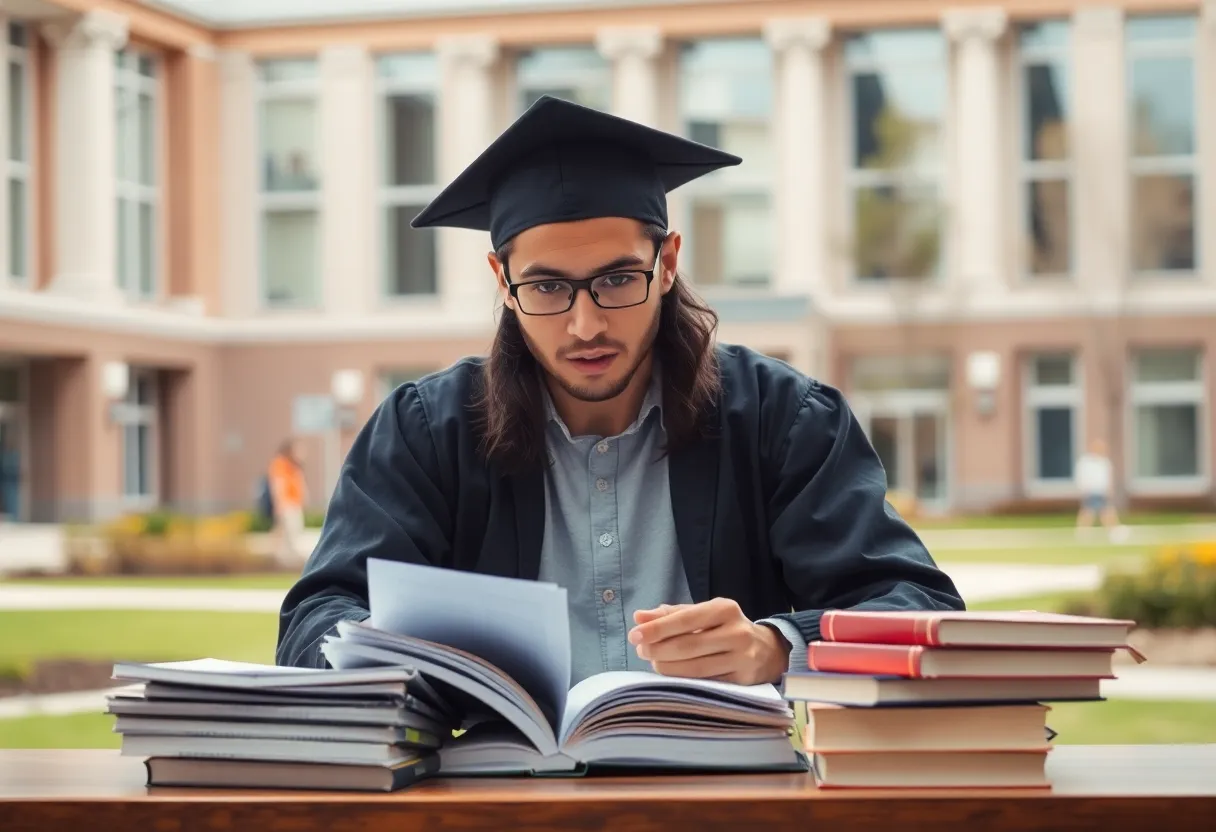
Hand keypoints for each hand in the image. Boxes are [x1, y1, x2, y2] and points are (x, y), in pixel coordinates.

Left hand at [628, 598, 790, 685]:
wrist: (768, 650)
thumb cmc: (725, 629)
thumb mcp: (703, 615)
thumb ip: (670, 615)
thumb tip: (639, 617)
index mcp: (724, 609)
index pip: (685, 619)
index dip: (657, 628)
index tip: (634, 635)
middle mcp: (736, 631)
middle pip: (688, 645)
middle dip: (658, 650)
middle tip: (641, 651)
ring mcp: (742, 658)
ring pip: (696, 668)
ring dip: (668, 668)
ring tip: (655, 663)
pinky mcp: (743, 680)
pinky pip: (706, 683)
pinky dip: (684, 681)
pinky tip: (672, 676)